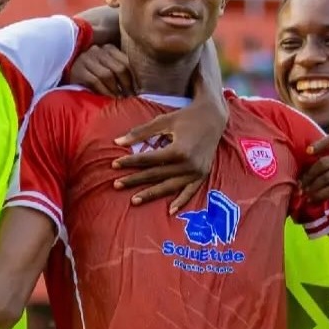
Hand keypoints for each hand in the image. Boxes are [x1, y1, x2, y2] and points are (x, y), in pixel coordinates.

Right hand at [69, 43, 134, 97]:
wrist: (62, 70)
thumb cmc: (89, 72)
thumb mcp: (105, 66)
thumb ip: (119, 70)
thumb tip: (138, 88)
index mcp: (108, 48)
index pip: (126, 62)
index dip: (134, 78)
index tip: (138, 91)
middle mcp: (97, 51)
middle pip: (119, 68)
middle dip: (127, 86)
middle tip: (130, 98)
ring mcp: (86, 59)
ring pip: (107, 75)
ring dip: (116, 90)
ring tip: (120, 101)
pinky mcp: (78, 70)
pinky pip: (95, 81)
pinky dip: (104, 92)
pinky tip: (109, 99)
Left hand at [111, 41, 227, 213]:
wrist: (213, 117)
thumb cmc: (186, 117)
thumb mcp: (164, 120)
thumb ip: (141, 132)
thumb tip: (118, 141)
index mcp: (179, 149)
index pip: (149, 159)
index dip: (131, 162)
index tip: (114, 164)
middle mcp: (189, 164)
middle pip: (157, 175)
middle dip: (136, 180)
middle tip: (116, 184)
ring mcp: (197, 172)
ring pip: (170, 186)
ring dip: (151, 194)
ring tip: (134, 200)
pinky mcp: (203, 175)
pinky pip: (190, 191)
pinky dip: (180, 201)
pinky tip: (169, 211)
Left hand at [302, 131, 328, 209]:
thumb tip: (319, 164)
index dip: (320, 142)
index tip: (308, 152)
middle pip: (325, 162)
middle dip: (309, 175)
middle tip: (300, 184)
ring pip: (328, 177)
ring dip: (313, 187)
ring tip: (304, 194)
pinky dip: (322, 195)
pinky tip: (314, 200)